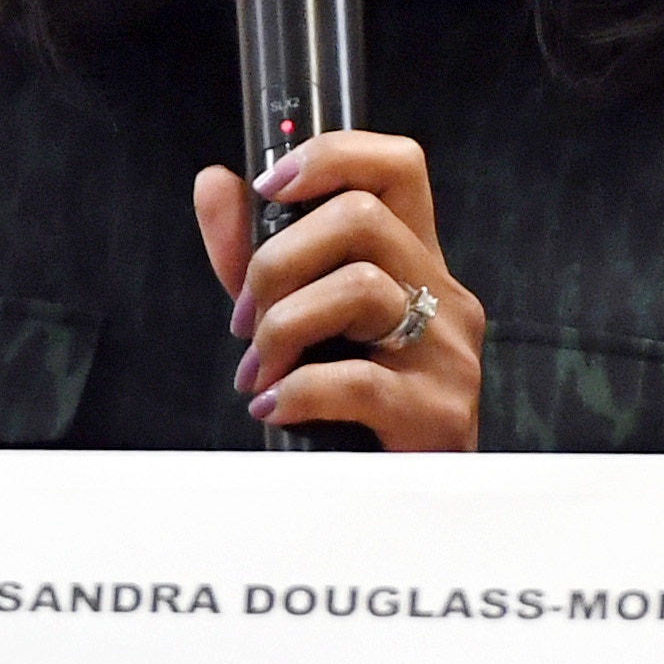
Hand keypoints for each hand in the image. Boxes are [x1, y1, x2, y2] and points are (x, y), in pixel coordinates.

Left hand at [193, 132, 485, 450]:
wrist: (404, 507)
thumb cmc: (350, 409)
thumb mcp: (295, 318)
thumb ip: (254, 255)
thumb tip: (214, 181)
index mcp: (414, 262)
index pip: (398, 165)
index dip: (332, 155)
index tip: (269, 187)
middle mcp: (444, 296)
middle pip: (361, 218)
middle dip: (276, 263)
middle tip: (244, 323)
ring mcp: (449, 354)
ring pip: (360, 286)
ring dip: (283, 327)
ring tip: (260, 372)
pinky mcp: (440, 414)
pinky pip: (358, 380)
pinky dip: (298, 392)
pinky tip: (275, 408)